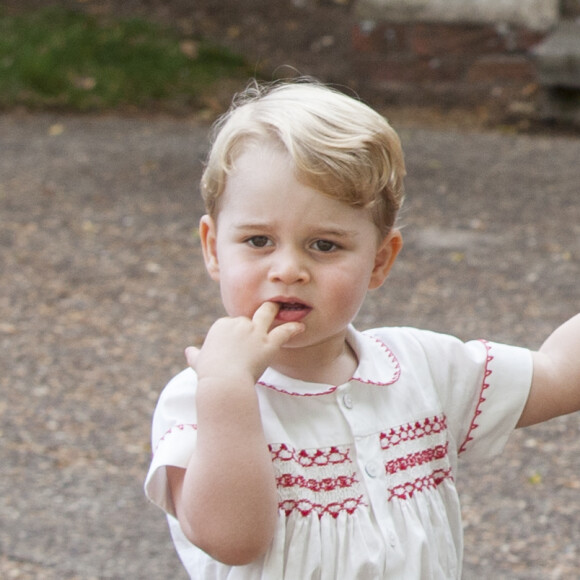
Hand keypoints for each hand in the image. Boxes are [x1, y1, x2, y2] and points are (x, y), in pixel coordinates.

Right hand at [185, 302, 303, 383]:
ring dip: (273, 310)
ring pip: (266, 314)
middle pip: (247, 318)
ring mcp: (254, 332)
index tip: (236, 345)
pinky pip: (284, 332)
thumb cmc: (210, 375)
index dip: (235, 334)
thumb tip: (189, 351)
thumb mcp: (199, 362)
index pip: (231, 324)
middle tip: (259, 317)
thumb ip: (196, 355)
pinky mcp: (267, 343)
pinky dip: (293, 329)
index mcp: (221, 325)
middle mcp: (238, 323)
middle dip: (253, 319)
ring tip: (280, 308)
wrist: (224, 383)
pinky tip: (301, 327)